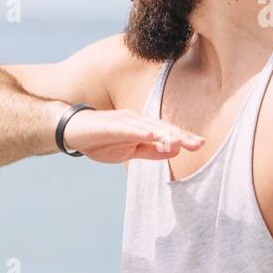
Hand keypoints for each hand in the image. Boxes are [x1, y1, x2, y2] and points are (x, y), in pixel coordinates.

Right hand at [64, 109, 203, 163]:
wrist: (72, 131)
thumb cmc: (101, 140)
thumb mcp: (129, 152)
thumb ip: (150, 151)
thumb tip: (173, 150)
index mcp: (142, 127)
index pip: (166, 133)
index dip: (183, 138)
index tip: (200, 144)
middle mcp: (136, 120)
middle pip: (161, 127)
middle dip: (180, 135)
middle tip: (199, 144)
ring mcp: (123, 121)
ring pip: (148, 127)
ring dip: (164, 134)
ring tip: (180, 141)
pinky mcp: (109, 124)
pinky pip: (127, 129)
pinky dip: (140, 131)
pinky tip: (152, 135)